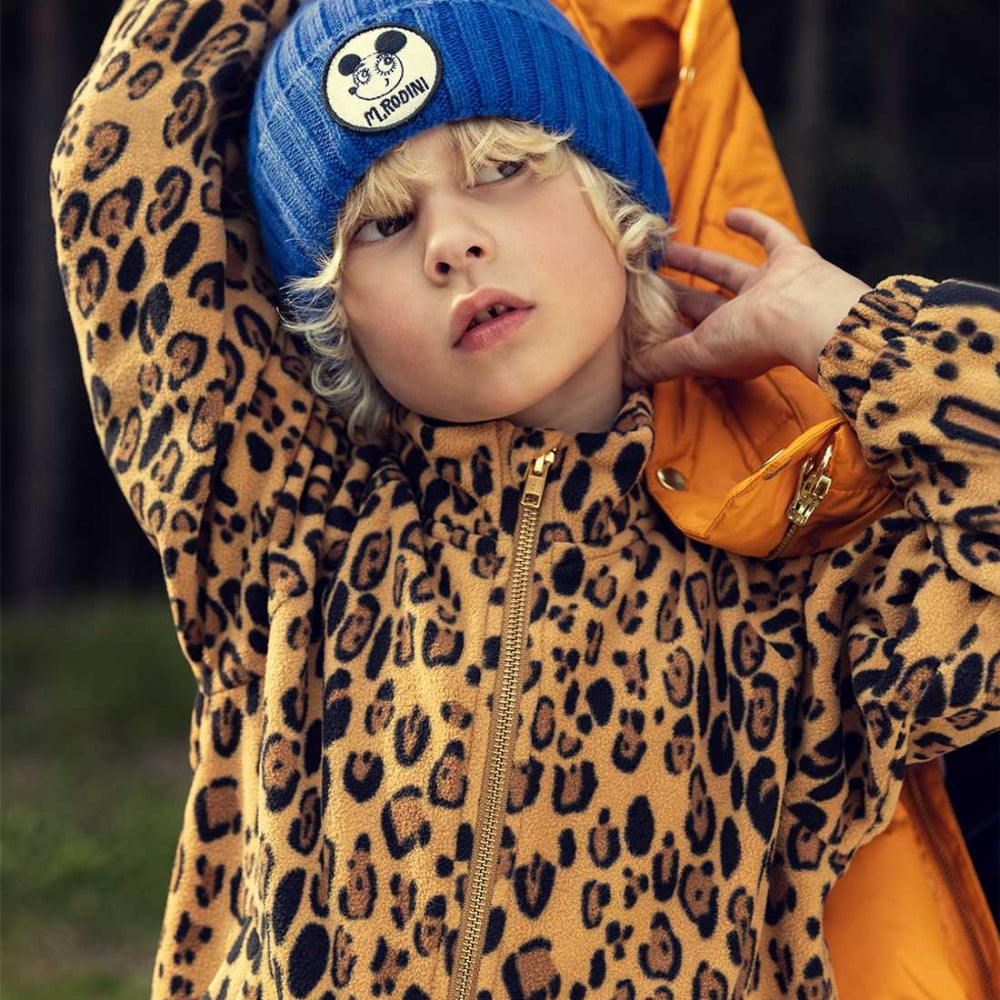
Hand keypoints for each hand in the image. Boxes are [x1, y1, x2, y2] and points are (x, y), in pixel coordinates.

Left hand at [629, 208, 870, 383]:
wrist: (809, 316)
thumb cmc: (752, 340)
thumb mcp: (696, 353)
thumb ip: (661, 362)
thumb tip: (625, 377)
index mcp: (727, 345)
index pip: (687, 335)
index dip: (664, 326)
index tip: (635, 314)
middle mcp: (749, 319)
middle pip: (702, 302)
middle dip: (674, 292)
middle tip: (641, 275)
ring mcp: (770, 289)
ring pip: (726, 270)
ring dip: (696, 259)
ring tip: (664, 246)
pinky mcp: (791, 259)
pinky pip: (771, 236)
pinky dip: (753, 224)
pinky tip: (728, 213)